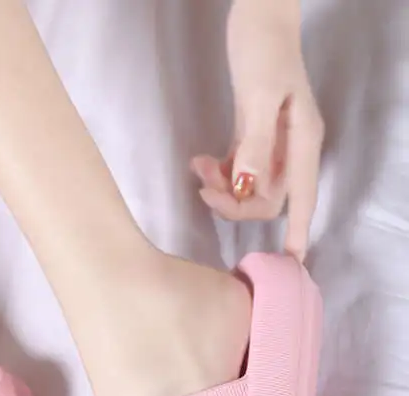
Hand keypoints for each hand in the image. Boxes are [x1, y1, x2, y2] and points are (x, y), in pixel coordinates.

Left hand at [191, 0, 323, 261]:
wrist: (258, 19)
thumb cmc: (265, 52)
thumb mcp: (261, 98)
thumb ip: (255, 144)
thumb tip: (248, 186)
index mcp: (302, 143)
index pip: (302, 199)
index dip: (296, 232)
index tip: (291, 263)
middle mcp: (290, 149)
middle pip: (266, 200)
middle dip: (235, 203)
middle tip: (205, 190)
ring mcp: (272, 144)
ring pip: (248, 188)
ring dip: (222, 187)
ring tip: (199, 167)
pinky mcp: (253, 136)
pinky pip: (237, 170)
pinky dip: (219, 172)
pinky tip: (201, 160)